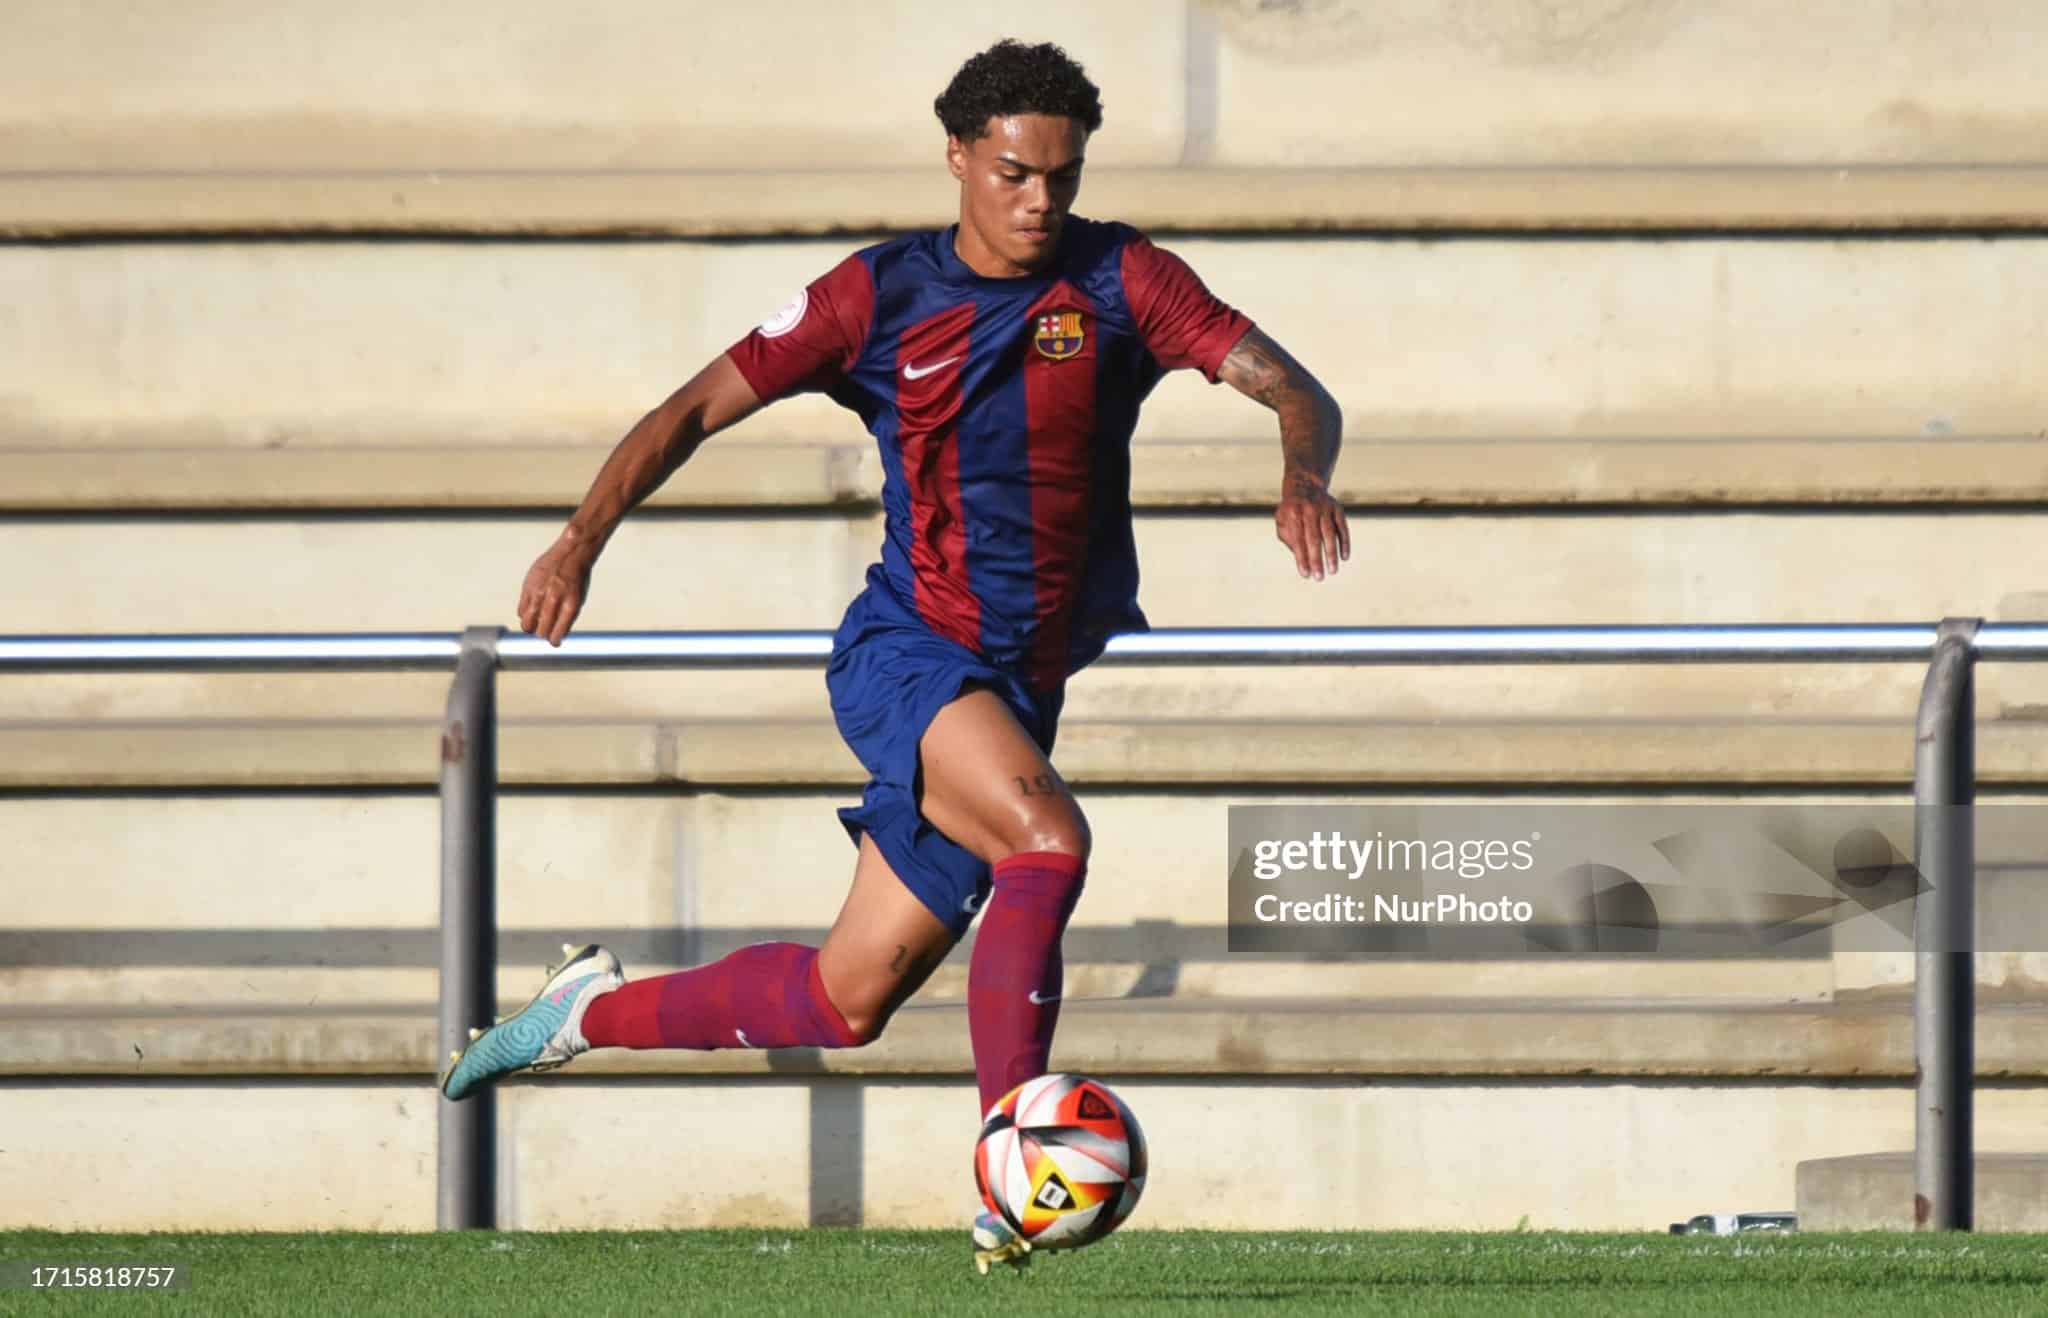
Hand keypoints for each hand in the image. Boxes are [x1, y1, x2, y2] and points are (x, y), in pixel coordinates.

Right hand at [517, 531, 598, 645]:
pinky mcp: (528, 586)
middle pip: (541, 631)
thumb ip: (566, 618)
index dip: (554, 641)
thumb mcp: (579, 600)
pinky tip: (531, 611)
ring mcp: (539, 593)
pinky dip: (525, 615)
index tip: (554, 642)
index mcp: (570, 606)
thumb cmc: (577, 579)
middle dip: (543, 634)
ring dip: (531, 627)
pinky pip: (521, 610)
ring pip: (527, 623)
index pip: (557, 633)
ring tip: (535, 624)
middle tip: (544, 632)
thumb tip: (555, 635)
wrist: (571, 554)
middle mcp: (554, 600)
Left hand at [1275, 476, 1349, 580]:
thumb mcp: (1283, 521)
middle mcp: (1310, 510)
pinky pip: (1342, 527)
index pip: (1298, 540)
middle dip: (1316, 559)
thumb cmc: (1292, 510)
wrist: (1305, 485)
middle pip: (1314, 538)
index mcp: (1293, 514)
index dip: (1302, 558)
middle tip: (1319, 578)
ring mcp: (1325, 508)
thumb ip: (1289, 539)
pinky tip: (1344, 557)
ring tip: (1333, 571)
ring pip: (1330, 533)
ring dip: (1332, 553)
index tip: (1305, 574)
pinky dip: (1344, 542)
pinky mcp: (1337, 508)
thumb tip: (1300, 560)